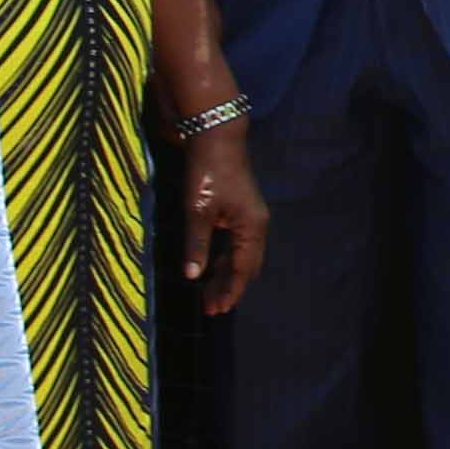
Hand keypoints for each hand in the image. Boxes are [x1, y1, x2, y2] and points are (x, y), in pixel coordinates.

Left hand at [178, 125, 268, 314]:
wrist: (216, 138)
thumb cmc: (208, 174)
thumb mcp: (198, 211)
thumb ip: (196, 245)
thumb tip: (193, 276)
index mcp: (251, 227)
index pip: (243, 269)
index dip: (231, 290)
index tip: (218, 310)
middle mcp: (257, 225)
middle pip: (247, 266)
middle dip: (230, 287)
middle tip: (211, 308)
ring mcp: (251, 218)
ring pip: (241, 255)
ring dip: (226, 275)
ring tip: (209, 294)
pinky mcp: (241, 212)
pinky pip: (237, 244)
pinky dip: (225, 259)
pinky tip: (211, 267)